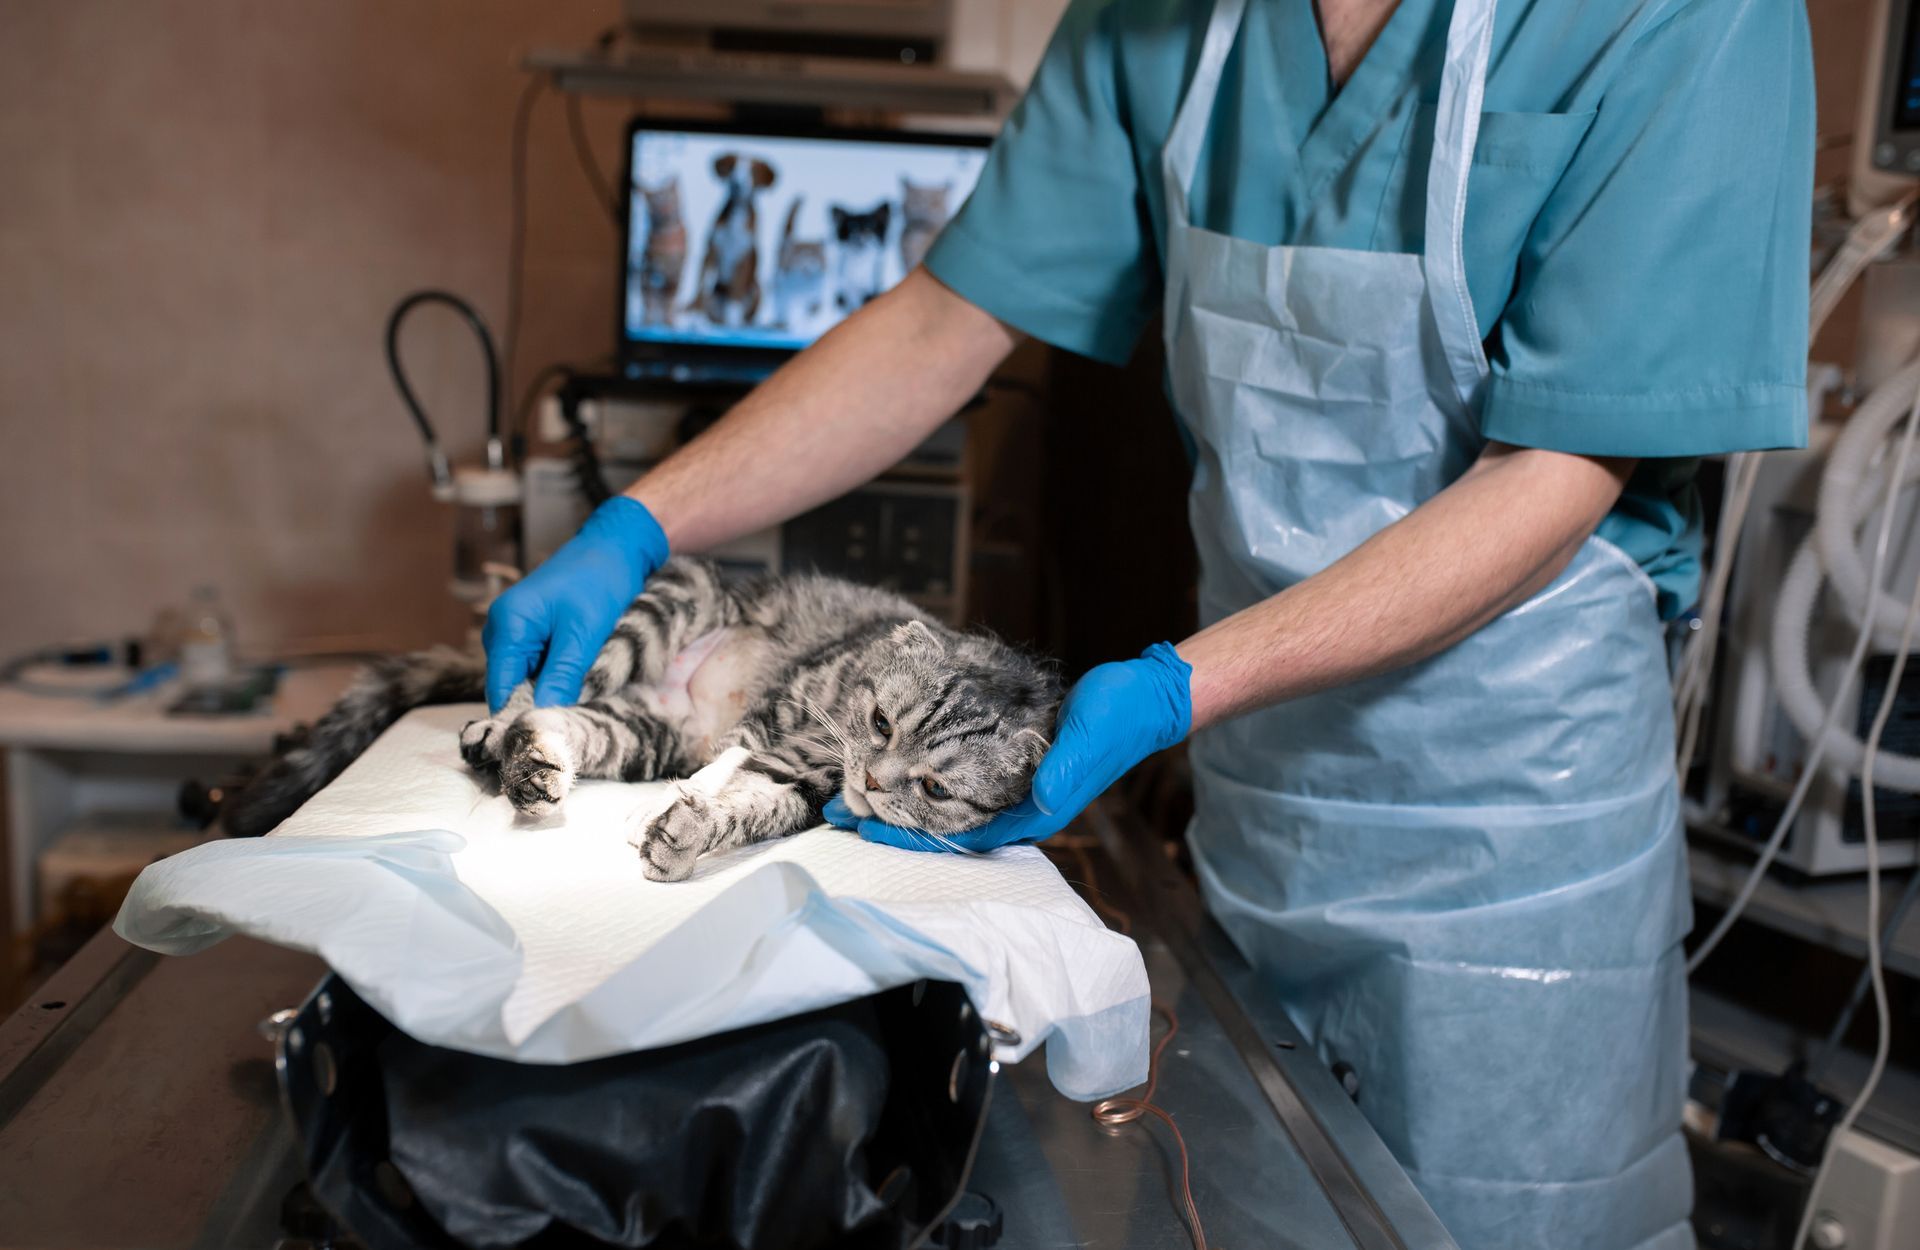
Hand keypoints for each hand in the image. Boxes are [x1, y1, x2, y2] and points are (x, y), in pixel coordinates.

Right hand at [483, 497, 668, 710]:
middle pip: (510, 686)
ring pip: (525, 679)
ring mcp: (516, 631)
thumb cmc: (600, 581)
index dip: (519, 717)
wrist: (615, 546)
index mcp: (507, 626)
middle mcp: (502, 630)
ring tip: (575, 707)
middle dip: (535, 706)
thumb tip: (545, 715)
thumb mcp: (585, 633)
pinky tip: (575, 685)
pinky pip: (536, 666)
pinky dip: (554, 677)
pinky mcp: (532, 632)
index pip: (501, 689)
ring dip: (547, 692)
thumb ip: (562, 675)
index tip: (542, 744)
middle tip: (565, 729)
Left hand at [823, 642, 1192, 851]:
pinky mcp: (1015, 762)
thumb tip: (1043, 799)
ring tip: (857, 792)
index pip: (961, 839)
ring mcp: (1017, 786)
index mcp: (1038, 812)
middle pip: (946, 827)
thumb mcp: (1090, 738)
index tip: (864, 832)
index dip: (911, 840)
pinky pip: (961, 778)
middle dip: (893, 826)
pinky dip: (926, 775)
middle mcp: (1022, 806)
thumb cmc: (1119, 718)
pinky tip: (901, 763)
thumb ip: (1066, 770)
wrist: (1144, 698)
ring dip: (903, 801)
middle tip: (839, 814)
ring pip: (948, 803)